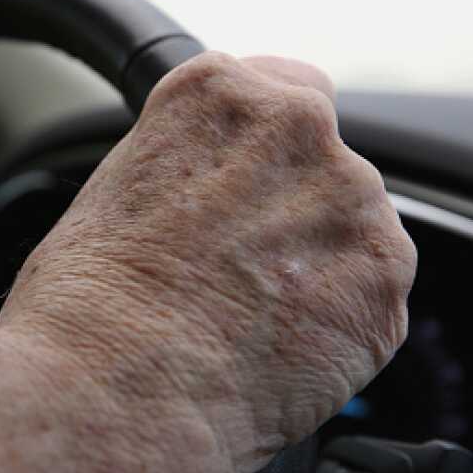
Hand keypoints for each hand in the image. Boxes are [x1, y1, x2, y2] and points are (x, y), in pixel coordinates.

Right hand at [0, 51, 414, 472]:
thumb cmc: (86, 303)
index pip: (281, 86)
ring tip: (248, 318)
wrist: (114, 387)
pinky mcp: (385, 277)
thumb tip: (211, 200)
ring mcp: (350, 199)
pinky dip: (340, 319)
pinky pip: (373, 291)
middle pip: (321, 158)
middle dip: (291, 207)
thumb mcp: (114, 192)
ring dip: (318, 263)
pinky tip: (279, 346)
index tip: (247, 182)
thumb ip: (185, 167)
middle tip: (235, 268)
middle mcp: (295, 126)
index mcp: (218, 92)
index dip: (263, 147)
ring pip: (352, 226)